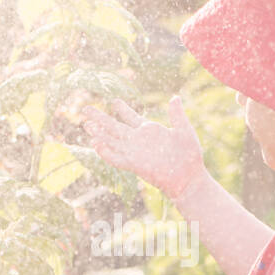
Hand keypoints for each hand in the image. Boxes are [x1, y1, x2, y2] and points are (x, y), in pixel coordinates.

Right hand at [81, 95, 205, 201]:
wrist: (189, 177)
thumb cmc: (189, 156)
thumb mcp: (184, 131)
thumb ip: (177, 115)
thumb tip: (174, 97)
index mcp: (149, 131)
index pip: (131, 117)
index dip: (122, 109)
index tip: (114, 101)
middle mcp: (138, 141)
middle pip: (114, 127)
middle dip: (100, 119)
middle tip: (85, 109)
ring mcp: (134, 152)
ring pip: (111, 141)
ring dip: (99, 134)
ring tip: (86, 125)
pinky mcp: (134, 164)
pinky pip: (116, 158)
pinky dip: (106, 152)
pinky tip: (96, 145)